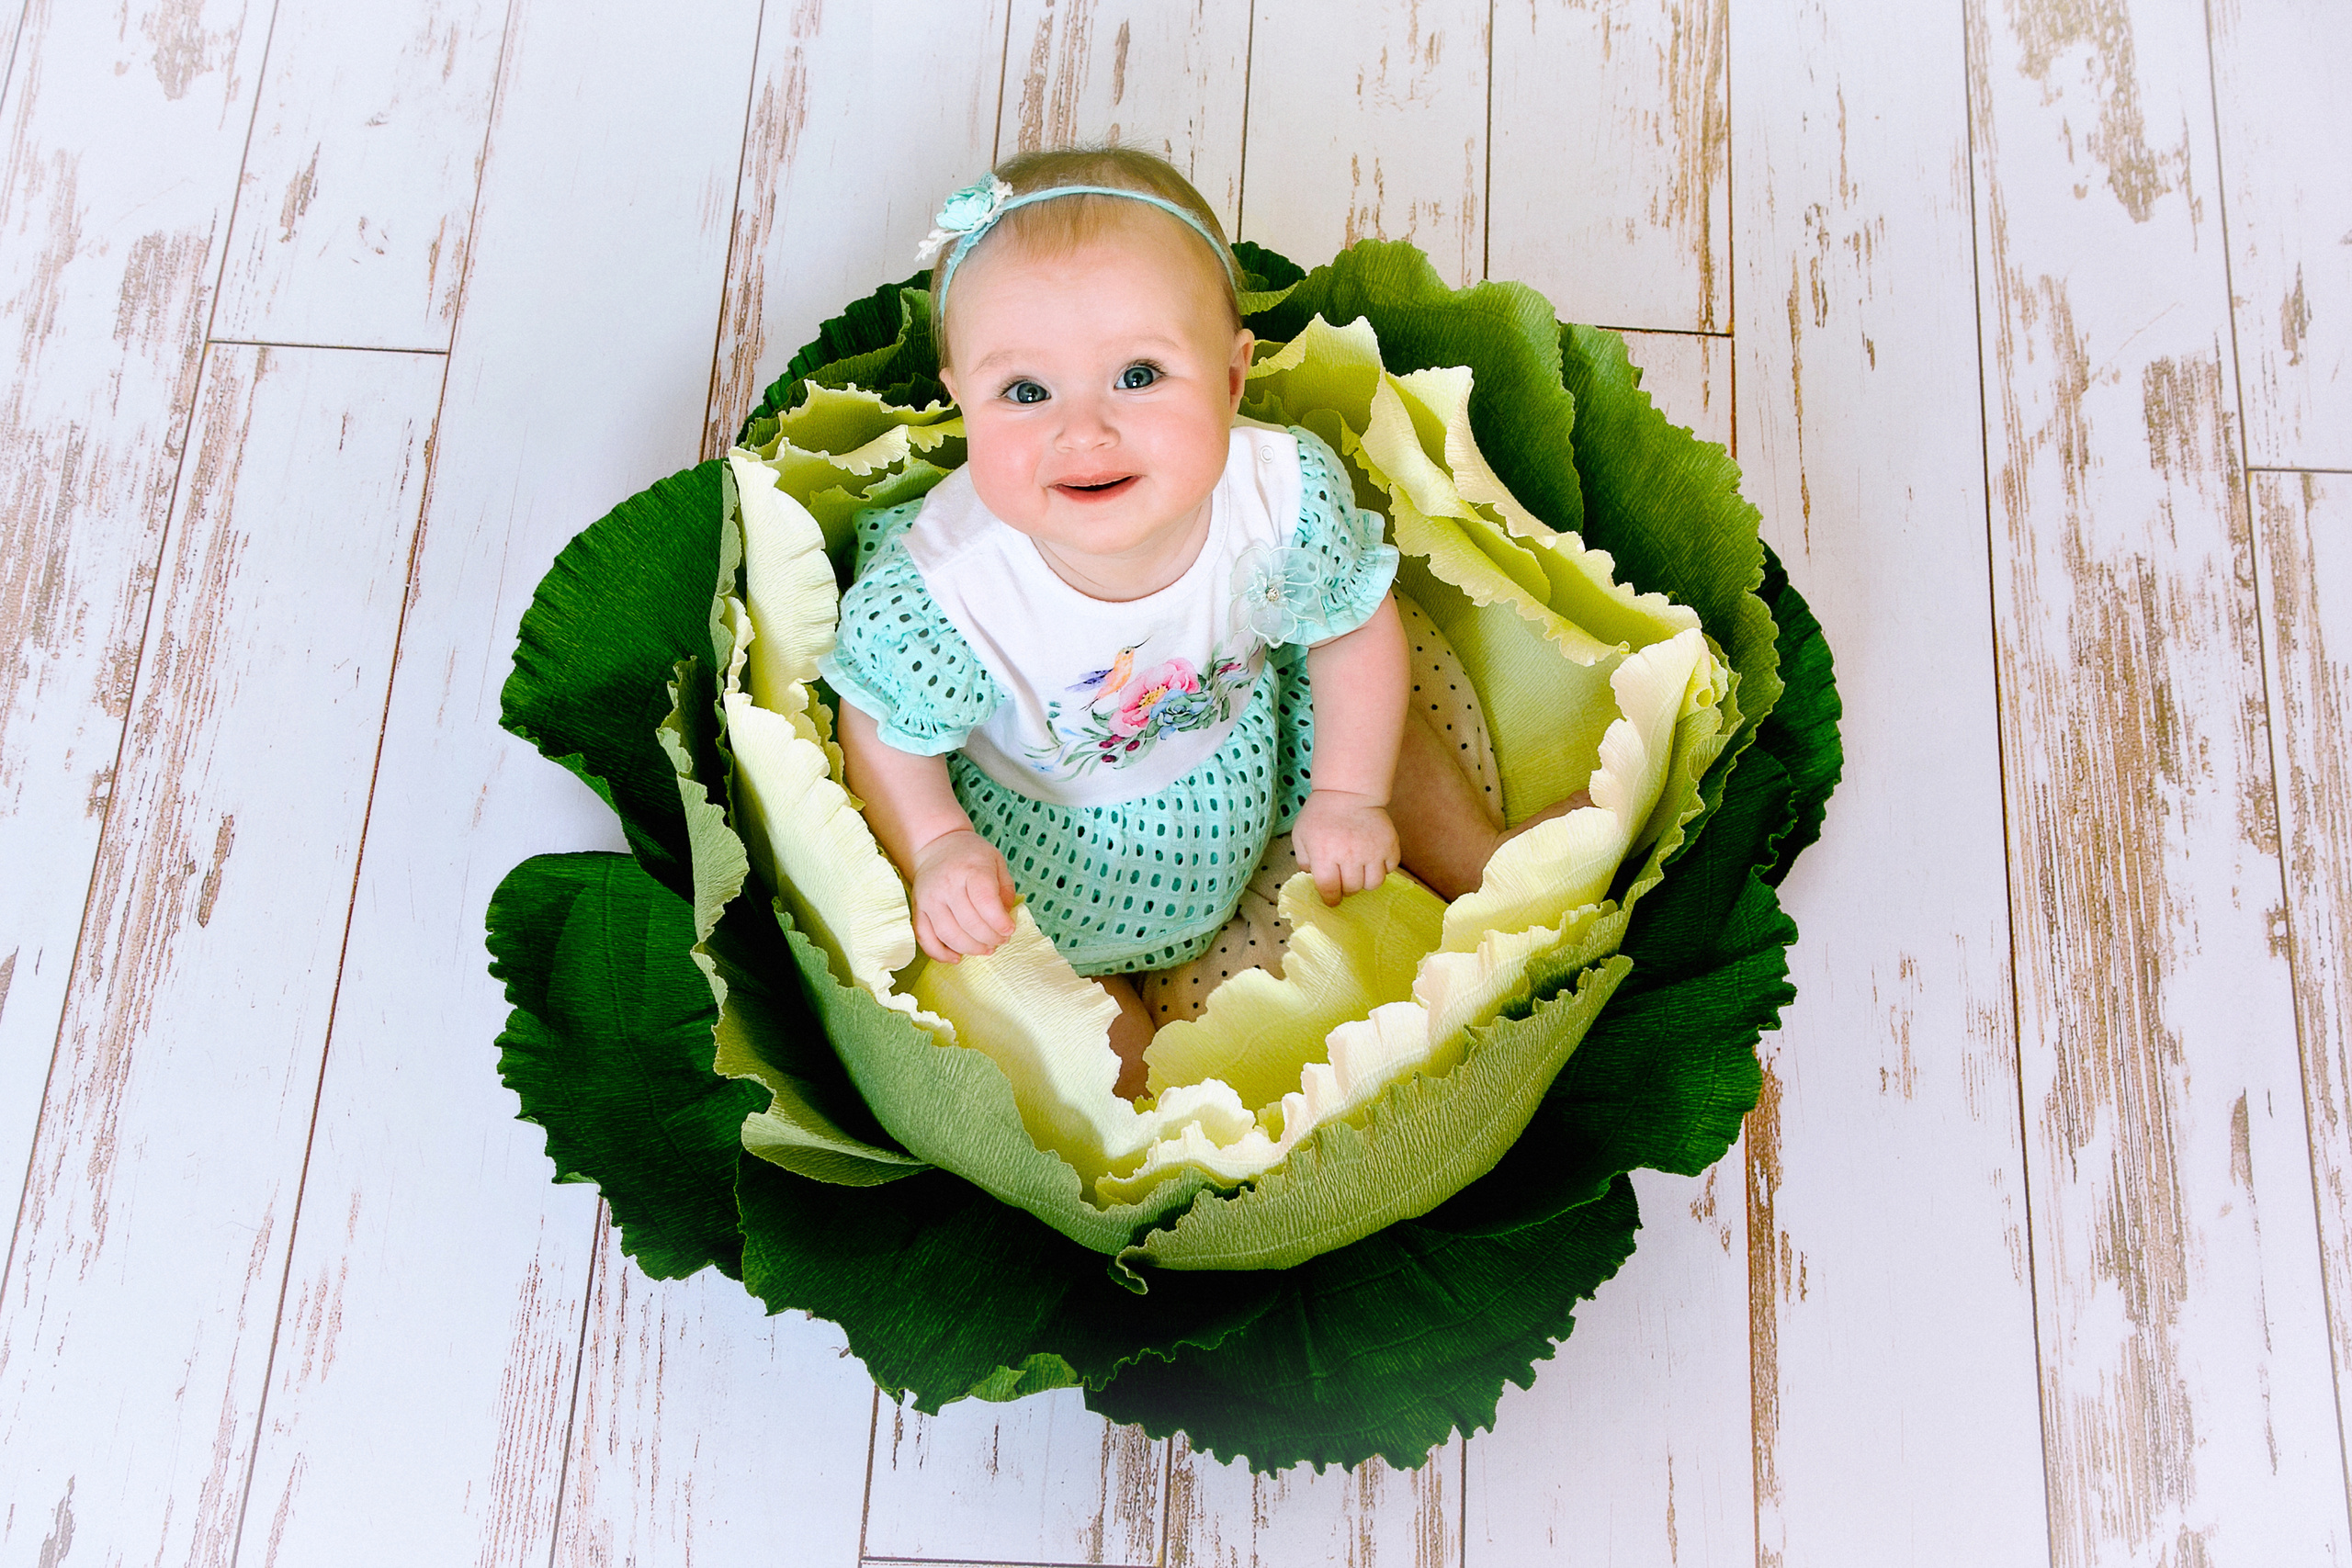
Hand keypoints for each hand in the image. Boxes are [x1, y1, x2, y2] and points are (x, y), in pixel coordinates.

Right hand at [911, 829, 1016, 961]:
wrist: (938, 846)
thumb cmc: (972, 856)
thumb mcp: (997, 863)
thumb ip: (1005, 891)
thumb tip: (1004, 922)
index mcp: (970, 869)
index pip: (985, 902)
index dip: (1000, 922)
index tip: (1009, 929)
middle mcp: (946, 884)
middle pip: (969, 923)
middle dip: (990, 938)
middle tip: (1001, 940)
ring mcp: (929, 898)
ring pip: (949, 935)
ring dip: (971, 949)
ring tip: (986, 948)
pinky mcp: (917, 909)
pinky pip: (924, 938)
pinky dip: (940, 954)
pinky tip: (957, 958)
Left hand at [1291, 789, 1400, 906]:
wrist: (1348, 791)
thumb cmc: (1321, 815)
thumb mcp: (1301, 836)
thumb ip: (1303, 861)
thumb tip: (1312, 881)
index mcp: (1325, 853)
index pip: (1329, 889)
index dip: (1330, 898)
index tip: (1331, 899)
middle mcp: (1350, 854)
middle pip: (1352, 888)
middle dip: (1346, 888)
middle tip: (1344, 879)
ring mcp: (1372, 849)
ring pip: (1374, 883)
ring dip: (1365, 881)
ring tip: (1359, 870)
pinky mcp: (1390, 844)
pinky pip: (1390, 869)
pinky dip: (1382, 868)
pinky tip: (1373, 858)